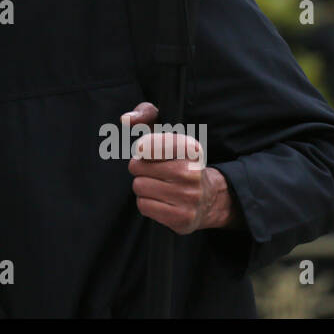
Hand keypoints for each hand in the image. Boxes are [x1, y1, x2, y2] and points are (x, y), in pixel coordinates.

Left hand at [121, 101, 234, 234]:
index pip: (148, 145)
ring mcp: (189, 198)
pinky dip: (146, 203)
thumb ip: (147, 115)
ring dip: (143, 186)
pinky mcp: (183, 218)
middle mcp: (192, 173)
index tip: (146, 151)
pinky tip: (161, 200)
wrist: (208, 199)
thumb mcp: (169, 132)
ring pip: (139, 187)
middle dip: (140, 168)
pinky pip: (144, 206)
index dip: (142, 149)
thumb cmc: (179, 161)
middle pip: (138, 167)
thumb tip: (125, 119)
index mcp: (191, 149)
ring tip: (158, 185)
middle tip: (153, 171)